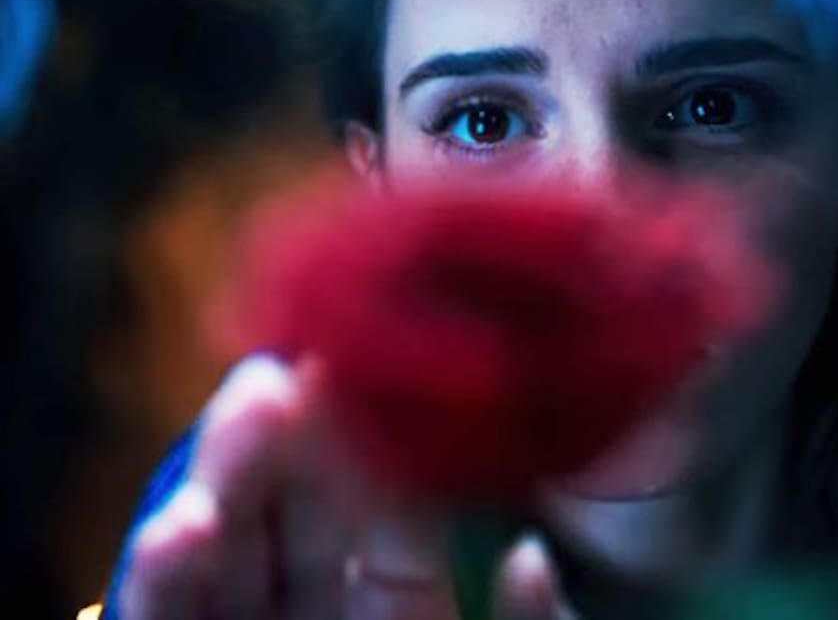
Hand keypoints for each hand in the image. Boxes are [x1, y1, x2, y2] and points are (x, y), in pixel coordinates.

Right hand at [115, 355, 577, 619]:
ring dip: (216, 507)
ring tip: (230, 437)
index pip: (375, 524)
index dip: (364, 453)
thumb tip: (536, 557)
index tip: (356, 376)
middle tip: (274, 378)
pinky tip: (177, 532)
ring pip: (224, 575)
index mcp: (395, 619)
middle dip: (279, 454)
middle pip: (290, 530)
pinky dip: (168, 589)